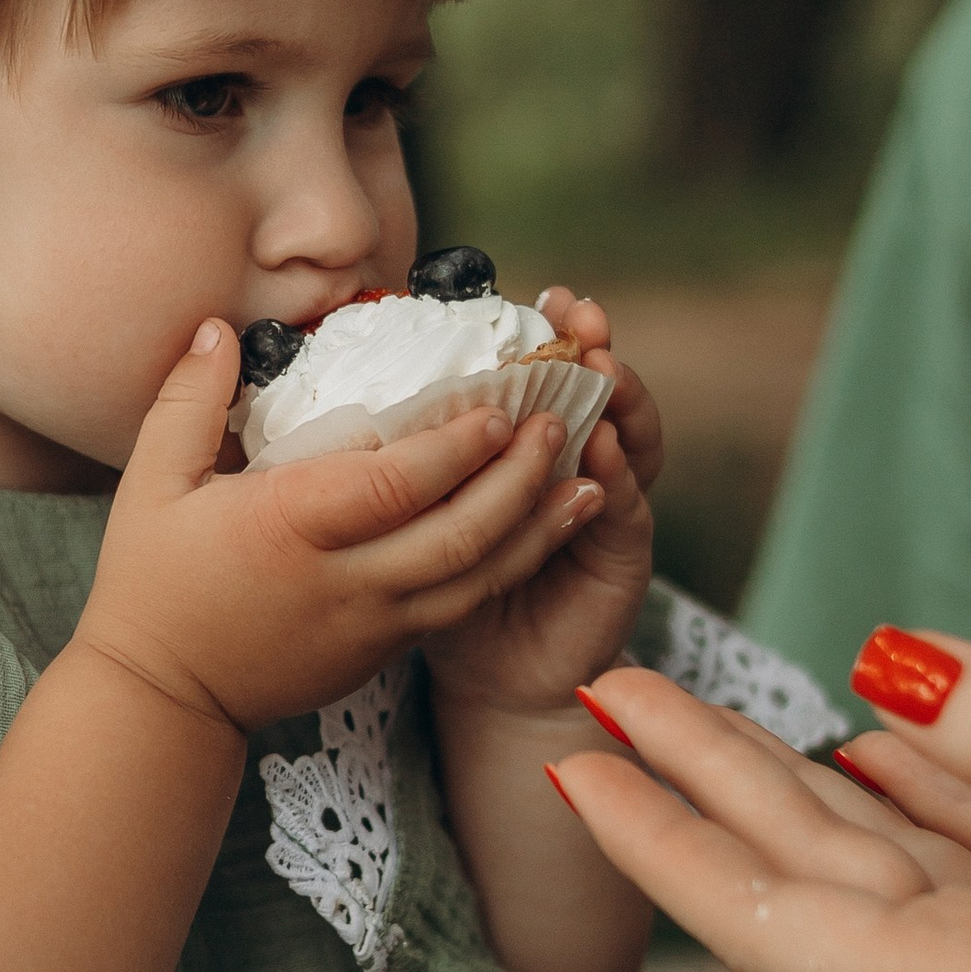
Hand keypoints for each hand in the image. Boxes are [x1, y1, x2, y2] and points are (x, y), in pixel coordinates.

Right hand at [78, 318, 599, 739]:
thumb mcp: (153, 483)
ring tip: (588, 481)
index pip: (394, 485)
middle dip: (519, 480)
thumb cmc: (153, 585)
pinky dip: (511, 566)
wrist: (164, 701)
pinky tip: (542, 533)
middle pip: (458, 534)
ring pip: (478, 579)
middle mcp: (345, 582)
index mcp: (289, 530)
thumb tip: (223, 324)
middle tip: (557, 424)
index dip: (456, 447)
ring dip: (538, 529)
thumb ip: (191, 399)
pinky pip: (462, 606)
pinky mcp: (384, 652)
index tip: (498, 406)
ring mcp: (373, 626)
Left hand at [421, 290, 658, 722]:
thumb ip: (403, 446)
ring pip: (629, 440)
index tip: (546, 294)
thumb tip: (341, 377)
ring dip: (620, 399)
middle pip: (598, 393)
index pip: (551, 377)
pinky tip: (605, 449)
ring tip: (602, 364)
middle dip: (595, 347)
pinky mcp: (622, 557)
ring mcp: (604, 509)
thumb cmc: (443, 585)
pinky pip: (626, 511)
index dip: (553, 334)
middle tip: (583, 312)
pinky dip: (619, 478)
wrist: (492, 677)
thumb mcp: (412, 504)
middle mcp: (574, 468)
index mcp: (526, 448)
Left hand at [546, 640, 970, 971]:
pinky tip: (871, 729)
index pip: (772, 922)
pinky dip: (922, 788)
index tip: (568, 760)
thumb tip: (881, 662)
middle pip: (812, 881)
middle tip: (603, 681)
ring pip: (895, 860)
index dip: (663, 839)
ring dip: (796, 777)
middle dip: (700, 783)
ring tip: (699, 698)